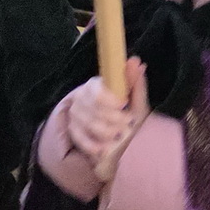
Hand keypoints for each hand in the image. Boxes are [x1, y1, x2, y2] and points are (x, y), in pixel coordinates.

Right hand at [69, 58, 150, 182]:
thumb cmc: (130, 115)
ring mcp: (75, 114)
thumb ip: (135, 81)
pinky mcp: (72, 130)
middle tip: (128, 123)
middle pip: (93, 109)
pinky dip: (94, 145)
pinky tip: (105, 148)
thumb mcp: (137, 100)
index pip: (96, 91)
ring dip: (107, 132)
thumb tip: (136, 60)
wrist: (121, 138)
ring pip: (88, 124)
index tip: (124, 105)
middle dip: (114, 118)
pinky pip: (80, 138)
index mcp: (95, 85)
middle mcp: (81, 97)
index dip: (110, 99)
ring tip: (120, 135)